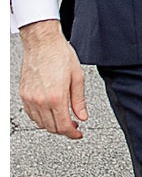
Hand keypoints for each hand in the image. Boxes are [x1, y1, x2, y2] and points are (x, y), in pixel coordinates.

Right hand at [19, 21, 87, 137]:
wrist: (42, 43)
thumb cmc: (60, 55)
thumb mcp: (77, 77)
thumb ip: (79, 100)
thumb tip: (82, 116)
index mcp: (56, 97)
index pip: (63, 126)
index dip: (72, 134)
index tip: (78, 134)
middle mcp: (41, 100)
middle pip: (52, 127)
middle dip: (64, 130)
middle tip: (73, 126)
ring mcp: (30, 98)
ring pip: (40, 123)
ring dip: (52, 125)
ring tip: (63, 118)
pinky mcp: (24, 94)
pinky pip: (31, 114)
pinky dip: (41, 118)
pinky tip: (50, 112)